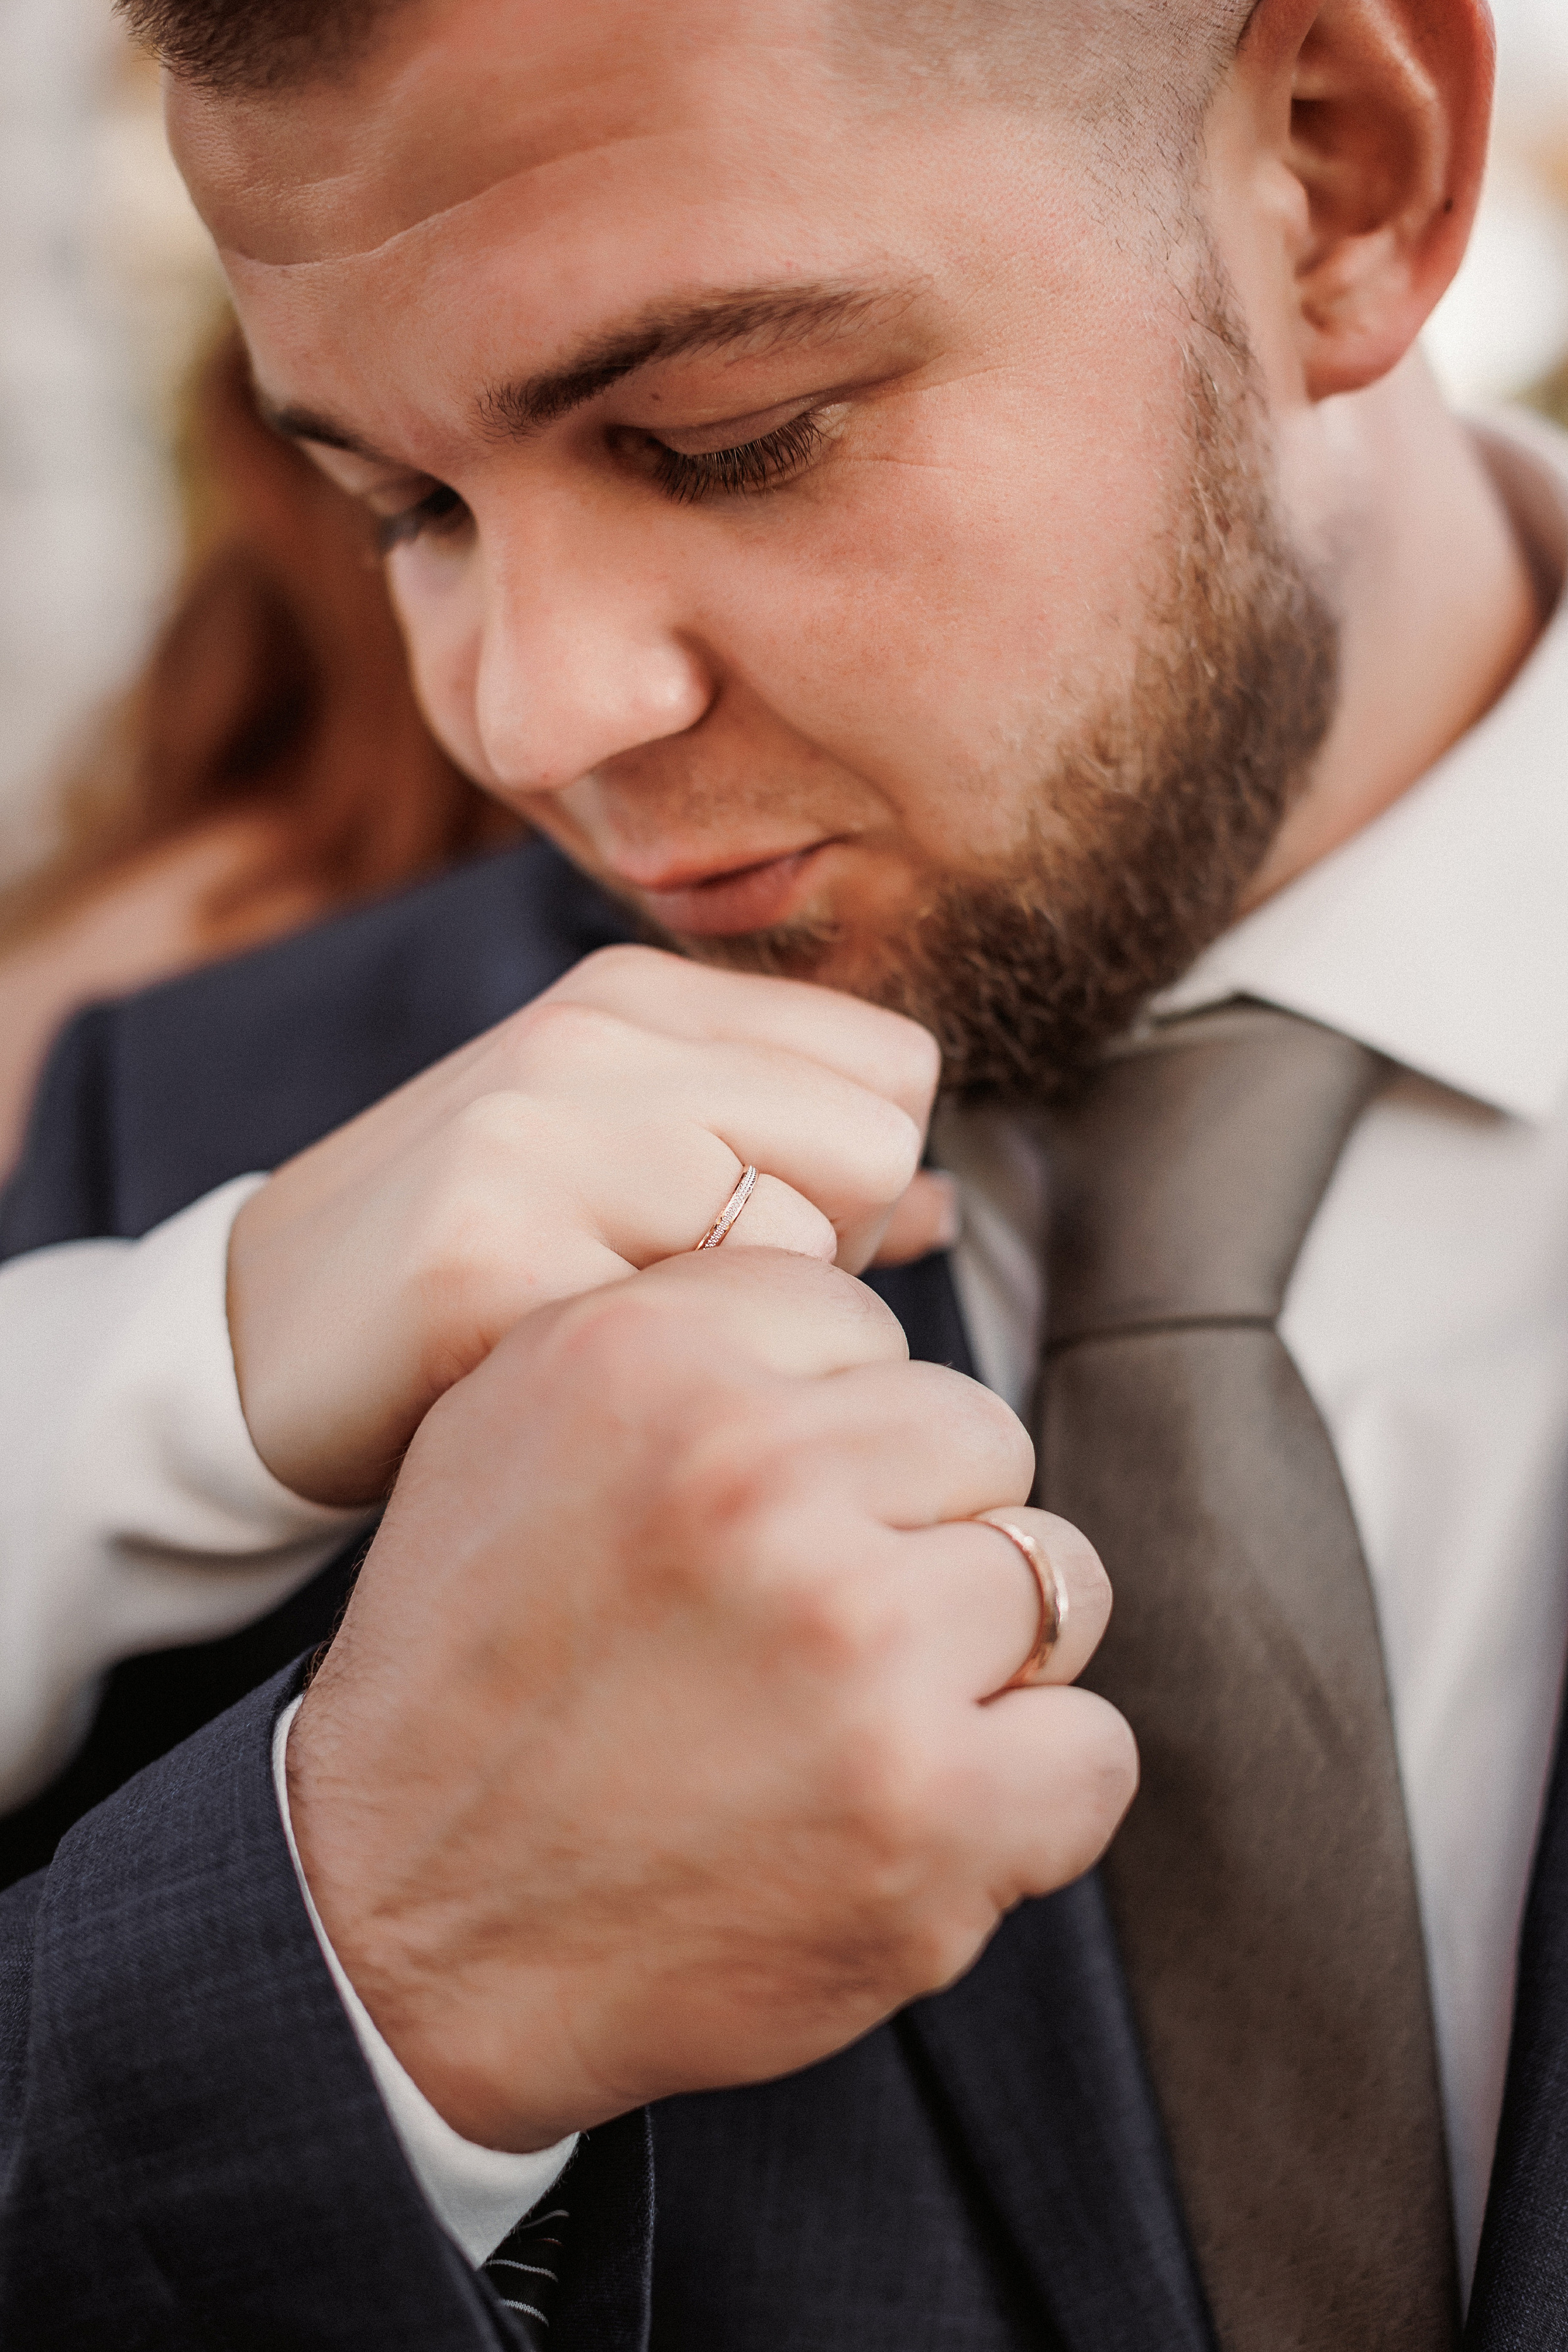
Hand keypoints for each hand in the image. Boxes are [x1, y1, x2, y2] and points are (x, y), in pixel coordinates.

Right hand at [229, 944, 953, 1504]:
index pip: (895, 1065)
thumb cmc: (483, 1265)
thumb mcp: (630, 1169)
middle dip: (822, 1250)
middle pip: (874, 1141)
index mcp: (636, 996)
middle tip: (693, 1300)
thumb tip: (945, 1202)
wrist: (251, 1347)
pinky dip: (662, 1395)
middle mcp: (587, 1036)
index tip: (747, 1235)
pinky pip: (696, 1337)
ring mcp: (529, 1135)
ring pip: (800, 1239)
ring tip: (629, 1339)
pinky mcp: (483, 1256)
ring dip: (747, 1328)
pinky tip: (571, 1389)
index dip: (854, 1179)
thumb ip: (792, 1164)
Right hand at [286, 1248, 1134, 2149]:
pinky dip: (1029, 1792)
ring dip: (977, 1655)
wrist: (401, 1933)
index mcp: (647, 1361)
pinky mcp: (929, 1815)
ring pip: (1057, 1577)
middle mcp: (753, 1478)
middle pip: (981, 1436)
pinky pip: (1093, 1749)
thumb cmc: (470, 1677)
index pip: (872, 1328)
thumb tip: (867, 1310)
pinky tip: (914, 1813)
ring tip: (853, 1718)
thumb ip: (686, 1332)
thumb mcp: (510, 1428)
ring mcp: (854, 1646)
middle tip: (815, 1625)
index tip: (764, 1514)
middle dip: (919, 1526)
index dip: (831, 1431)